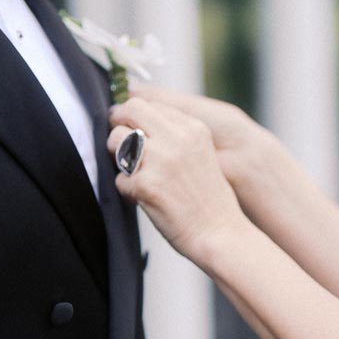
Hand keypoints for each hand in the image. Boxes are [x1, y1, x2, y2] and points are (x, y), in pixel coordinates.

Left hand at [107, 96, 245, 264]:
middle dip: (118, 124)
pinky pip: (119, 178)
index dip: (136, 117)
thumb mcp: (202, 154)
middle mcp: (177, 138)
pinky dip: (127, 191)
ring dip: (118, 157)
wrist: (221, 234)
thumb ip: (177, 136)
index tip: (132, 129)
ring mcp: (160, 160)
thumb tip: (139, 123)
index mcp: (194, 128)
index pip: (151, 104)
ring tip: (133, 173)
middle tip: (118, 142)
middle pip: (130, 110)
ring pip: (116, 139)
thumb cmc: (209, 200)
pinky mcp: (146, 184)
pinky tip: (144, 199)